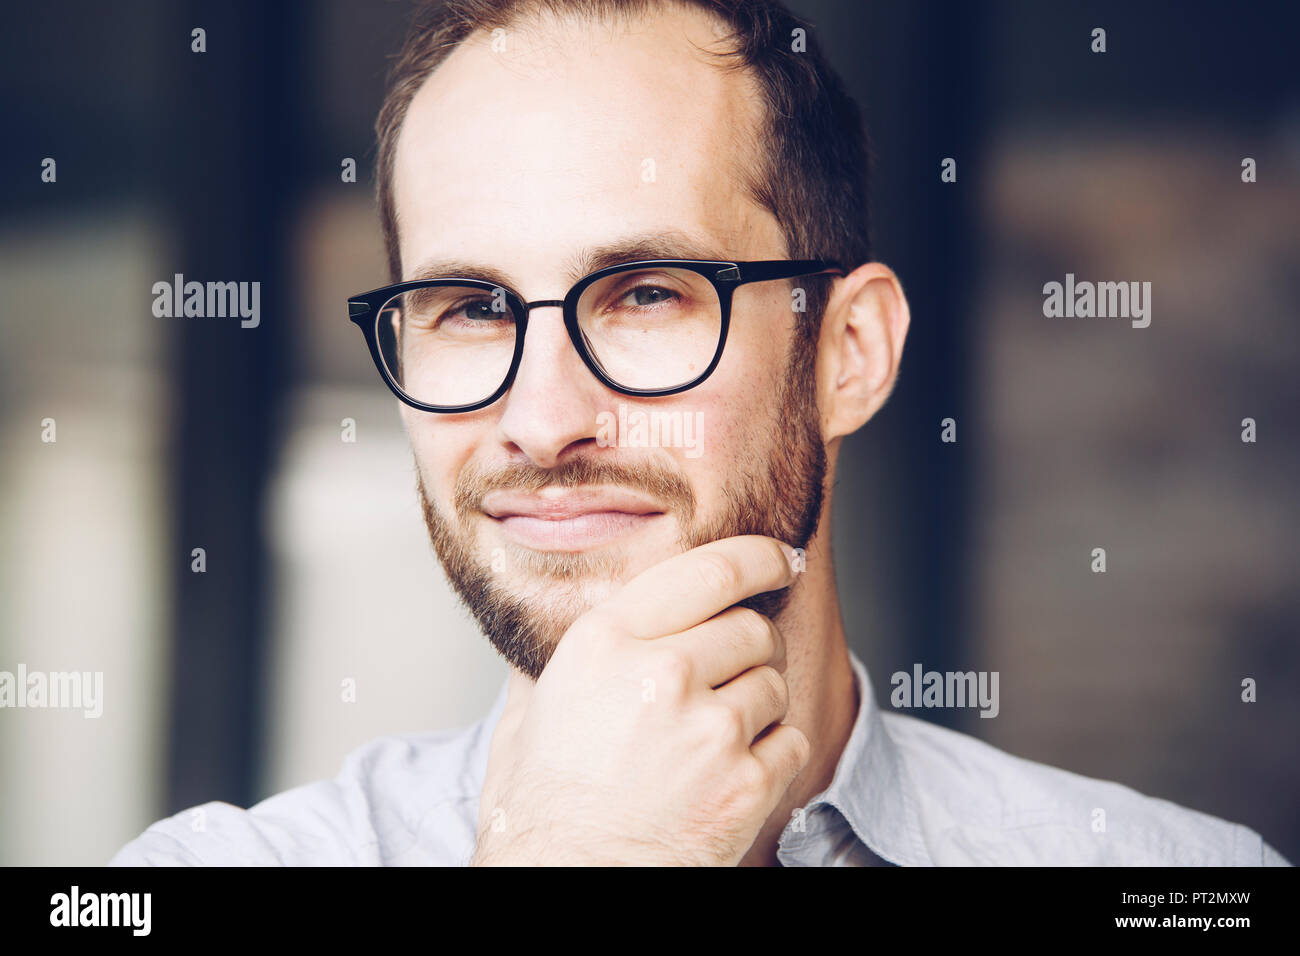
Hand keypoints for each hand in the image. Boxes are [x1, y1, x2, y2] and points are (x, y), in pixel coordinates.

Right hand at [470, 534, 809, 865]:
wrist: (569, 885)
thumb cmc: (543, 815)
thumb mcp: (525, 720)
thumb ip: (549, 668)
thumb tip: (547, 647)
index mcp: (606, 643)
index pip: (710, 570)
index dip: (759, 557)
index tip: (778, 559)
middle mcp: (662, 673)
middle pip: (752, 627)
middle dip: (752, 645)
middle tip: (732, 670)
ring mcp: (710, 729)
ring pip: (773, 683)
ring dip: (756, 704)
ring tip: (711, 739)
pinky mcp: (745, 783)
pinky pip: (790, 742)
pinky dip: (772, 755)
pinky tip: (727, 773)